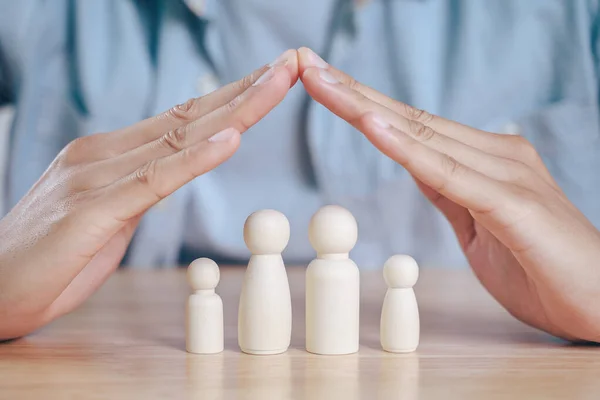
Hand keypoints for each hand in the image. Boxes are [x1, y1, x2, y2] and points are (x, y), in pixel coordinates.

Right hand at [0, 50, 297, 339]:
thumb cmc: (51, 257)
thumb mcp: (108, 216)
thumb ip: (139, 189)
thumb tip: (174, 174)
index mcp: (110, 153)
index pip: (184, 118)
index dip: (232, 96)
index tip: (272, 79)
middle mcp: (104, 154)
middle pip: (191, 117)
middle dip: (248, 89)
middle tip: (292, 62)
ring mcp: (97, 177)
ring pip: (181, 138)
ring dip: (237, 110)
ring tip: (279, 82)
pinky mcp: (92, 210)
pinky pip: (155, 179)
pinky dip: (197, 159)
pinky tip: (232, 139)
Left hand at [298, 47, 599, 341]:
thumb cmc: (540, 266)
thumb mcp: (478, 226)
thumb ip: (449, 190)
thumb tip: (414, 163)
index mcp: (483, 160)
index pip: (411, 124)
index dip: (362, 103)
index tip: (322, 83)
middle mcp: (494, 153)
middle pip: (408, 118)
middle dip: (351, 92)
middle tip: (306, 64)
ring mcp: (505, 173)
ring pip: (422, 134)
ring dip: (365, 108)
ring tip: (321, 81)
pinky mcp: (512, 203)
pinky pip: (448, 173)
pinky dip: (407, 149)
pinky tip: (373, 125)